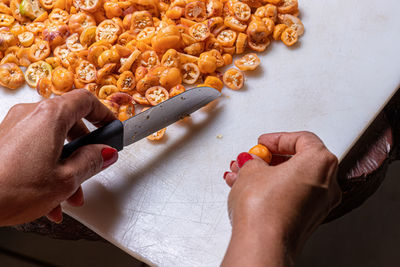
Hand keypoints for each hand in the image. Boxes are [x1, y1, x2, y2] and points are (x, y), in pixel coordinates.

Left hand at [0, 89, 118, 225]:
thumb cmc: (11, 189)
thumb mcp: (66, 179)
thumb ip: (92, 161)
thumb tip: (105, 153)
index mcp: (50, 116)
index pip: (86, 101)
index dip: (104, 114)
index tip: (112, 128)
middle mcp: (29, 114)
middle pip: (69, 123)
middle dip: (84, 150)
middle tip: (94, 166)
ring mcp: (13, 126)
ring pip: (52, 140)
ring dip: (66, 165)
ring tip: (69, 194)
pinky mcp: (3, 140)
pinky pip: (34, 149)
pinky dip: (47, 166)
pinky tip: (49, 196)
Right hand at [222, 132, 341, 266]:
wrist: (263, 243)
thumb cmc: (264, 209)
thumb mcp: (251, 171)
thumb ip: (254, 160)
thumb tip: (253, 162)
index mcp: (320, 162)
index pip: (302, 139)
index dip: (278, 138)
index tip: (263, 143)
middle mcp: (327, 183)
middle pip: (299, 160)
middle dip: (270, 159)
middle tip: (253, 159)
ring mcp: (320, 204)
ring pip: (293, 180)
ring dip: (267, 175)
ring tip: (243, 175)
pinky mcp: (309, 220)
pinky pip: (292, 196)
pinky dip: (273, 190)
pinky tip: (250, 191)